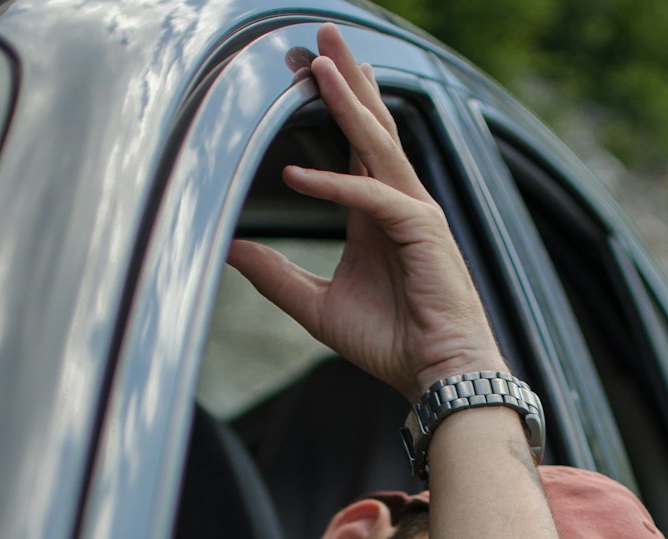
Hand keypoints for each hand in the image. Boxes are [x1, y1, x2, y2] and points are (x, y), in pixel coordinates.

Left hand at [227, 23, 503, 401]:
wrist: (436, 376)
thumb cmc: (391, 345)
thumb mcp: (318, 307)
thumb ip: (277, 276)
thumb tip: (231, 250)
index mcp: (377, 219)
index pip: (357, 149)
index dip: (336, 108)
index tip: (312, 70)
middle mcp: (398, 208)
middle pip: (373, 130)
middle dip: (348, 82)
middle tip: (323, 35)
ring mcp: (416, 215)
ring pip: (379, 146)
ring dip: (349, 103)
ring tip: (322, 62)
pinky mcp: (424, 233)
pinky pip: (373, 198)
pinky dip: (335, 185)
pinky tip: (297, 176)